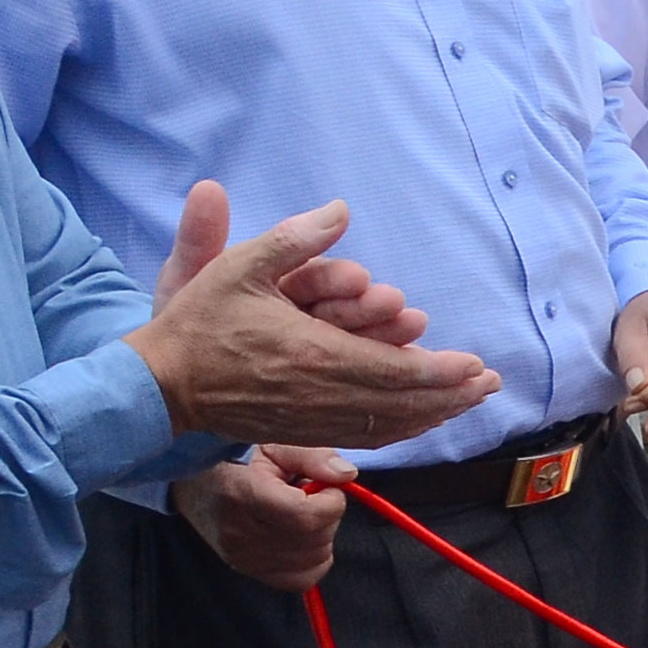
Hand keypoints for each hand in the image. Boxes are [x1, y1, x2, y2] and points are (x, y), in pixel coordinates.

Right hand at [120, 182, 497, 447]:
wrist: (158, 384)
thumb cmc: (198, 322)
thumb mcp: (238, 267)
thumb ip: (293, 238)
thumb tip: (340, 209)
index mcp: (312, 354)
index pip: (391, 369)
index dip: (439, 372)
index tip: (475, 366)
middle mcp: (318, 394)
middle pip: (400, 403)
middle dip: (451, 395)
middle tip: (489, 384)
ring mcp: (309, 419)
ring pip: (385, 425)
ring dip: (433, 415)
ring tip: (469, 401)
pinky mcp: (298, 432)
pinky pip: (361, 438)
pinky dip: (399, 430)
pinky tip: (420, 420)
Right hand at [173, 446, 357, 590]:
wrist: (194, 483)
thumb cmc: (236, 459)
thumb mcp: (274, 445)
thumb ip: (312, 457)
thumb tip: (347, 475)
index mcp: (243, 495)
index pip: (305, 517)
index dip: (330, 501)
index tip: (324, 484)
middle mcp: (239, 534)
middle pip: (313, 539)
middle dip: (328, 515)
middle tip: (312, 495)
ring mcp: (242, 558)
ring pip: (313, 560)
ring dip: (322, 535)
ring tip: (301, 513)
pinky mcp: (248, 571)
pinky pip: (300, 579)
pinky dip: (314, 559)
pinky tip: (303, 536)